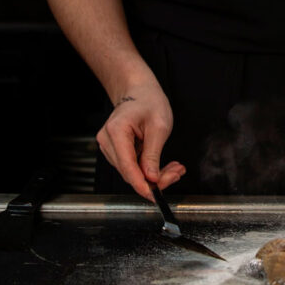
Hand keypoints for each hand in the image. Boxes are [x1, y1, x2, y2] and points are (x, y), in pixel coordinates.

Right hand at [96, 81, 185, 199]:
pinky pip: (131, 165)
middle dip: (154, 179)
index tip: (155, 195)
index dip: (141, 185)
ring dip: (153, 174)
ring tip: (174, 168)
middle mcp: (107, 140)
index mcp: (117, 131)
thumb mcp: (159, 126)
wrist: (139, 90)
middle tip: (176, 174)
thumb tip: (151, 179)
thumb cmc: (149, 101)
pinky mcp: (114, 149)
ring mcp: (109, 145)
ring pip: (131, 171)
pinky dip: (148, 168)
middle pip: (129, 171)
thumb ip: (153, 154)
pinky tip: (164, 166)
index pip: (127, 167)